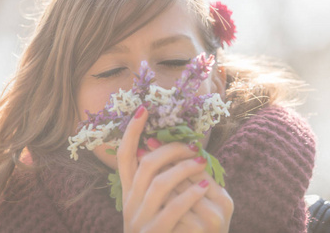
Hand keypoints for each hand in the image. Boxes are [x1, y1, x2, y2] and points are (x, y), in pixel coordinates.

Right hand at [117, 106, 232, 231]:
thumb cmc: (163, 229)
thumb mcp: (155, 204)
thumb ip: (160, 181)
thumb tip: (174, 151)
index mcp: (129, 193)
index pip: (124, 156)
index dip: (131, 132)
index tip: (143, 109)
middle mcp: (129, 204)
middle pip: (145, 165)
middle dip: (170, 149)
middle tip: (192, 145)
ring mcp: (138, 220)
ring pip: (158, 184)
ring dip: (183, 168)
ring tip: (202, 162)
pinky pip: (172, 210)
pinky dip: (190, 194)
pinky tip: (206, 184)